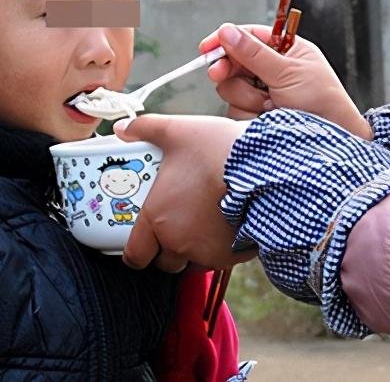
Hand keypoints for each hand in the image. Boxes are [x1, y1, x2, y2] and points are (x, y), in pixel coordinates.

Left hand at [113, 113, 258, 272]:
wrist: (265, 168)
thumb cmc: (219, 151)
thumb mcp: (178, 132)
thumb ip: (146, 128)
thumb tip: (124, 128)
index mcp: (158, 218)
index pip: (135, 254)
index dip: (136, 250)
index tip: (142, 240)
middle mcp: (179, 241)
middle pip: (165, 261)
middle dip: (168, 248)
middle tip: (176, 225)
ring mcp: (207, 251)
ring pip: (194, 261)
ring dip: (195, 249)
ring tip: (204, 223)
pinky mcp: (233, 255)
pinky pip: (220, 259)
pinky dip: (220, 247)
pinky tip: (227, 224)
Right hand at [201, 23, 371, 139]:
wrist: (332, 141)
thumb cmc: (322, 103)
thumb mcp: (288, 73)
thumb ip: (255, 54)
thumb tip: (227, 31)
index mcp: (286, 50)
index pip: (250, 36)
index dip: (226, 39)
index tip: (207, 47)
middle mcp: (272, 70)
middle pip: (233, 61)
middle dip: (229, 70)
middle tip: (219, 74)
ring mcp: (262, 93)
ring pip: (230, 88)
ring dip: (248, 97)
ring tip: (272, 105)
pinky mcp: (255, 116)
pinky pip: (234, 110)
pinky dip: (248, 114)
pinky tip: (268, 118)